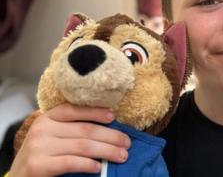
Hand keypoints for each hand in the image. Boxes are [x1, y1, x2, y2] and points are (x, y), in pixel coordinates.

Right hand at [9, 104, 130, 176]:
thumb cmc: (42, 156)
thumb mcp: (52, 136)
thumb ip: (71, 130)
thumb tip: (108, 129)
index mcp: (47, 118)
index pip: (74, 110)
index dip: (95, 112)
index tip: (113, 117)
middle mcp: (43, 129)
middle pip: (85, 130)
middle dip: (110, 136)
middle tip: (127, 143)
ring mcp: (40, 147)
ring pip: (82, 146)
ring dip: (107, 151)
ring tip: (121, 155)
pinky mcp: (39, 165)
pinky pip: (71, 162)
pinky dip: (88, 164)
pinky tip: (99, 167)